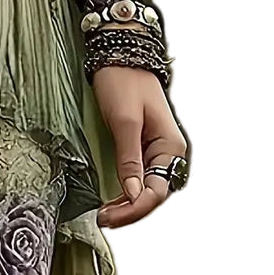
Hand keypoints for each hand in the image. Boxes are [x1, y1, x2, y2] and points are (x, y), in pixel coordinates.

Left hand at [92, 66, 188, 228]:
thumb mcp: (124, 121)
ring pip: (145, 191)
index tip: (110, 217)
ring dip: (127, 206)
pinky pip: (138, 180)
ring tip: (105, 214)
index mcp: (170, 147)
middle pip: (152, 195)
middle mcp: (167, 153)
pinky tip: (111, 200)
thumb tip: (132, 193)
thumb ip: (129, 159)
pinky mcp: (142, 150)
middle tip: (103, 219)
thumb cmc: (124, 81)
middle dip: (129, 211)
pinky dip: (125, 193)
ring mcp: (155, 152)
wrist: (119, 55)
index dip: (134, 209)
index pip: (156, 192)